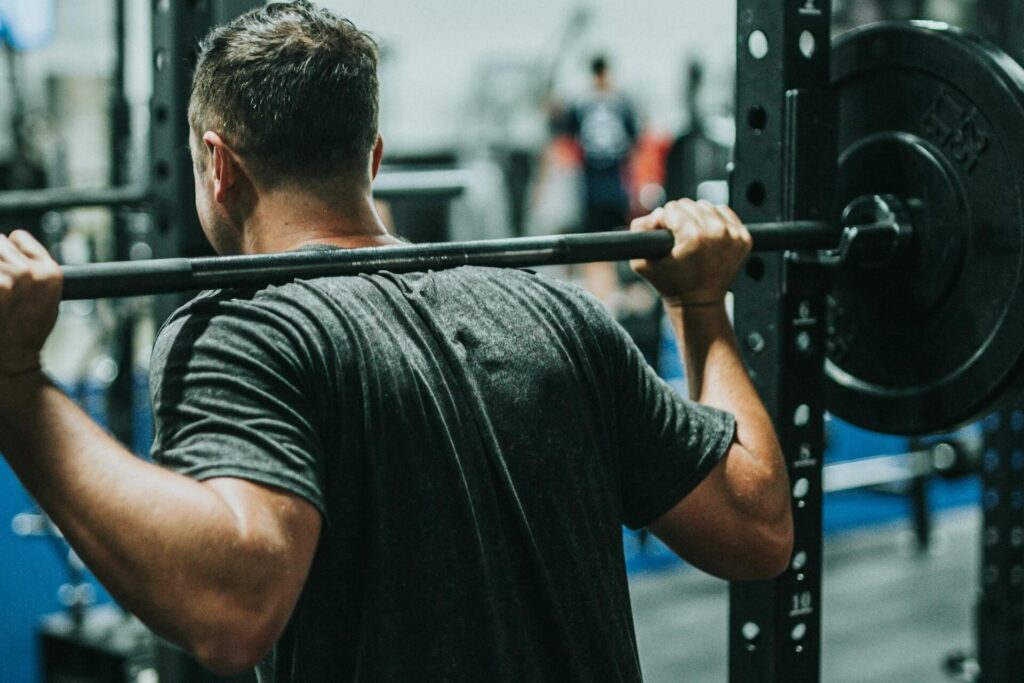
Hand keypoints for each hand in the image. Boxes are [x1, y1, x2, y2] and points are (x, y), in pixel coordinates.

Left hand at [0, 231, 61, 376]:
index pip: (18, 239)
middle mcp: (31, 272)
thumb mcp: (45, 296)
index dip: (9, 255)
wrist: (10, 361)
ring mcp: (9, 279)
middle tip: (2, 291)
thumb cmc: (23, 330)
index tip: (9, 279)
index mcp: (50, 272)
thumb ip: (33, 266)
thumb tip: (10, 239)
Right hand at [630, 199, 751, 305]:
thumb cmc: (670, 284)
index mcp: (693, 236)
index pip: (671, 209)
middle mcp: (716, 232)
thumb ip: (639, 230)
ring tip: (691, 236)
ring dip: (696, 217)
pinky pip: (724, 212)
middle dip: (679, 218)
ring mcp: (733, 235)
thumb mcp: (642, 262)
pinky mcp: (744, 238)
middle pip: (689, 205)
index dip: (662, 221)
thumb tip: (656, 214)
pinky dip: (714, 219)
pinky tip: (707, 236)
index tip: (663, 236)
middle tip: (677, 238)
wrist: (699, 303)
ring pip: (706, 206)